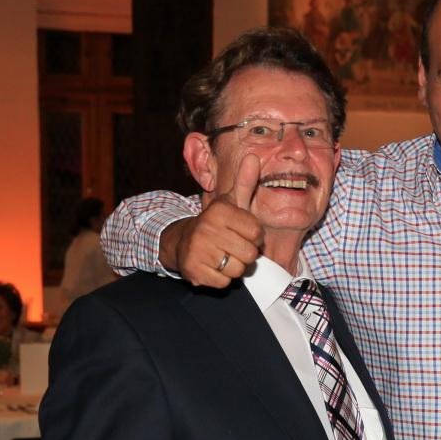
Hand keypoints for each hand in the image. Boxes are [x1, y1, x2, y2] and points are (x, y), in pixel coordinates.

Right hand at [164, 154, 265, 286]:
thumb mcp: (231, 202)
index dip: (254, 237)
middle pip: (250, 254)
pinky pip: (224, 282)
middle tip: (231, 246)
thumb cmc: (216, 223)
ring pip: (239, 270)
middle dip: (245, 254)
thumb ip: (245, 182)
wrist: (183, 242)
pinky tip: (212, 266)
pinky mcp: (194, 271)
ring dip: (234, 267)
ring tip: (222, 256)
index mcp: (220, 211)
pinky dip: (221, 278)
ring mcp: (198, 251)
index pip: (257, 234)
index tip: (241, 232)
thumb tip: (254, 157)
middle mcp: (207, 229)